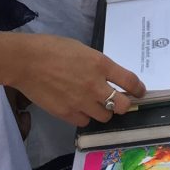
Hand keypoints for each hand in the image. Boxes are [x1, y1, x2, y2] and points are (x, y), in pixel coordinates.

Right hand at [11, 33, 145, 126]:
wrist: (28, 61)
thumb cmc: (54, 48)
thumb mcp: (84, 50)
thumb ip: (98, 65)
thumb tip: (106, 76)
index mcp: (101, 64)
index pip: (129, 81)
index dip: (139, 89)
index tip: (141, 92)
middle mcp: (95, 85)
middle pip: (122, 105)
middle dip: (123, 104)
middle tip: (119, 101)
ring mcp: (81, 102)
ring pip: (104, 117)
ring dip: (103, 112)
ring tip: (96, 105)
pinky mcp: (66, 114)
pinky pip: (84, 122)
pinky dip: (85, 117)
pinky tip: (80, 109)